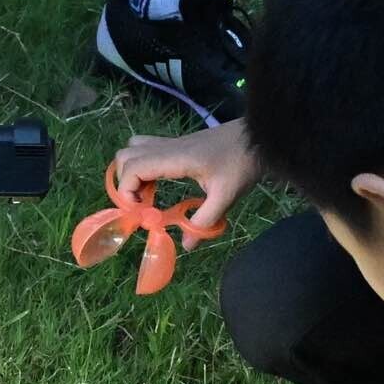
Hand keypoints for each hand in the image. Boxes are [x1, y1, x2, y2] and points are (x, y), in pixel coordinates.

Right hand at [110, 122, 255, 236]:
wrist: (258, 137)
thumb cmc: (242, 163)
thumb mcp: (226, 196)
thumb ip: (204, 221)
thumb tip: (186, 246)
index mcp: (175, 158)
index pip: (133, 168)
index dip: (126, 191)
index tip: (140, 212)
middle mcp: (167, 147)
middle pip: (125, 157)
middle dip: (125, 183)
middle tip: (142, 205)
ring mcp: (171, 143)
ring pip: (132, 149)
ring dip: (132, 172)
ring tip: (147, 194)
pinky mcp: (177, 144)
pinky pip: (146, 149)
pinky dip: (143, 167)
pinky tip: (159, 184)